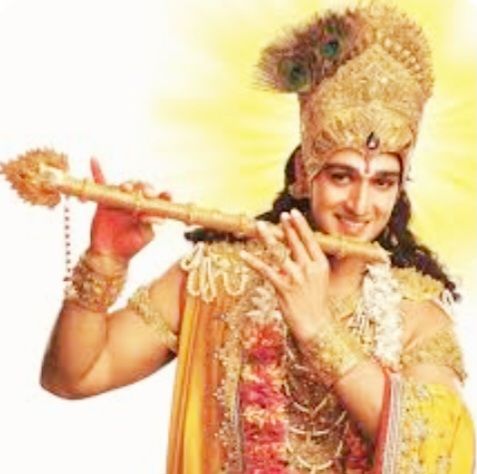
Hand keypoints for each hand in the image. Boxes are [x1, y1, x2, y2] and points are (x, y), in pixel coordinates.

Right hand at [89, 157, 170, 261]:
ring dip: (127, 184)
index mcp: (149, 209)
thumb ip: (149, 224)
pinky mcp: (106, 200)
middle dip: (145, 187)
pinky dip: (97, 171)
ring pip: (125, 186)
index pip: (159, 198)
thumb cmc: (130, 246)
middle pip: (142, 188)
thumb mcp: (144, 236)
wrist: (109, 254)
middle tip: (145, 192)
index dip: (164, 195)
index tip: (166, 195)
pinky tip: (94, 160)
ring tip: (126, 188)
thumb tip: (153, 215)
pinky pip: (101, 183)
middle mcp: (136, 201)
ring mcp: (121, 199)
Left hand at [240, 209, 331, 340]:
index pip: (309, 240)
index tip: (292, 213)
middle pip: (294, 242)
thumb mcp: (319, 279)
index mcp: (320, 265)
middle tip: (279, 215)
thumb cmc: (316, 301)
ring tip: (259, 226)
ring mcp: (295, 278)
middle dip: (285, 227)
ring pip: (279, 252)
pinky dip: (253, 261)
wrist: (315, 325)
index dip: (300, 225)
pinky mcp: (282, 288)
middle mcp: (309, 269)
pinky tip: (243, 254)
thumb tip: (296, 245)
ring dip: (267, 238)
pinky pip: (265, 270)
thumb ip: (310, 262)